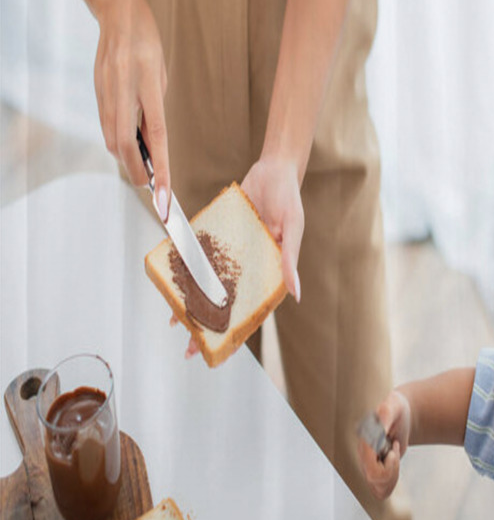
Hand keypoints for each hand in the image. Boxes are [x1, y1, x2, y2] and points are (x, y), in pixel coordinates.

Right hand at [94, 0, 170, 220]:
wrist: (117, 11)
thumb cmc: (147, 43)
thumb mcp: (160, 74)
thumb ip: (154, 107)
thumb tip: (150, 141)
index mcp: (148, 83)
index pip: (156, 137)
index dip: (160, 168)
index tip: (163, 194)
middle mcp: (124, 89)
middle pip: (126, 145)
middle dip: (138, 172)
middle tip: (151, 188)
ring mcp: (106, 90)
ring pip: (112, 138)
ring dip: (127, 159)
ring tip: (143, 171)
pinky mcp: (97, 90)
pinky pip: (107, 125)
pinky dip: (118, 142)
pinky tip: (130, 148)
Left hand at [175, 156, 303, 359]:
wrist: (273, 168)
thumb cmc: (289, 199)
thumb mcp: (292, 228)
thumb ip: (290, 259)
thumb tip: (294, 294)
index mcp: (270, 270)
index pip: (252, 308)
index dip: (237, 331)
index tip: (220, 351)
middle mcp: (249, 266)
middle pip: (227, 302)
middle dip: (208, 325)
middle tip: (188, 346)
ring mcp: (233, 253)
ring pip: (211, 283)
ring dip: (194, 301)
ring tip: (174, 320)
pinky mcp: (219, 236)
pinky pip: (201, 255)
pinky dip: (188, 268)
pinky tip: (173, 280)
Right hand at [357, 390, 411, 499]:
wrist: (400, 415)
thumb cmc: (396, 408)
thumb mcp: (393, 406)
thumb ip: (384, 414)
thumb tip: (378, 430)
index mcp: (364, 440)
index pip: (369, 464)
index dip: (388, 461)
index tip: (394, 446)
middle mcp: (361, 455)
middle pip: (374, 478)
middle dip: (392, 467)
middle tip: (394, 449)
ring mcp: (366, 466)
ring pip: (378, 489)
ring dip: (393, 475)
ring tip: (393, 456)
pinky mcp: (374, 473)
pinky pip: (380, 492)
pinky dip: (391, 482)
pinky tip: (393, 465)